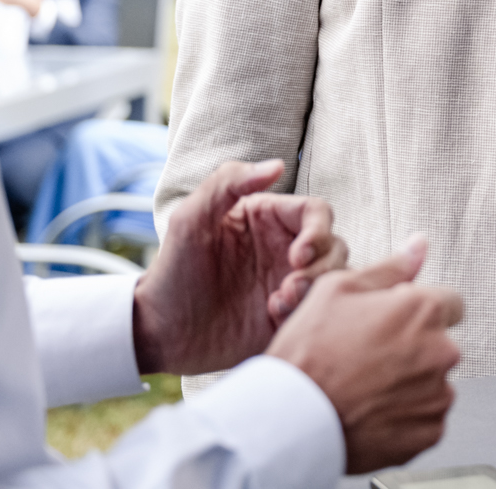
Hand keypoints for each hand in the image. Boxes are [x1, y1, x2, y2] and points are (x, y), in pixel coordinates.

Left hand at [132, 159, 347, 374]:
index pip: (317, 212)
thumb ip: (228, 181)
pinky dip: (307, 310)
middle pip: (333, 245)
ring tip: (281, 301)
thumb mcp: (191, 218)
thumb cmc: (173, 269)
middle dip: (322, 265)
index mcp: (268, 218)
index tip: (298, 255)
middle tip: (291, 285)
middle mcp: (285, 247)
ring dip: (316, 287)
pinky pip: (319, 307)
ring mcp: (288, 281)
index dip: (318, 231)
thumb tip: (278, 164)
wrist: (161, 331)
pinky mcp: (289, 313)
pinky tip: (275, 316)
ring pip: (333, 276)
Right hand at [268, 245, 464, 472]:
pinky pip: (426, 418)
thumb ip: (391, 267)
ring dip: (410, 384)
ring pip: (433, 382)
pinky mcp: (429, 432)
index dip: (418, 312)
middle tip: (369, 358)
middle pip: (440, 344)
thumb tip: (418, 246)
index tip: (395, 324)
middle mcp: (440, 351)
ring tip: (366, 387)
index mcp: (422, 310)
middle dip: (413, 348)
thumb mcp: (339, 290)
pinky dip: (406, 417)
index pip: (450, 303)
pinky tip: (372, 411)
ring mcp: (437, 394)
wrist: (291, 419)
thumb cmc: (309, 354)